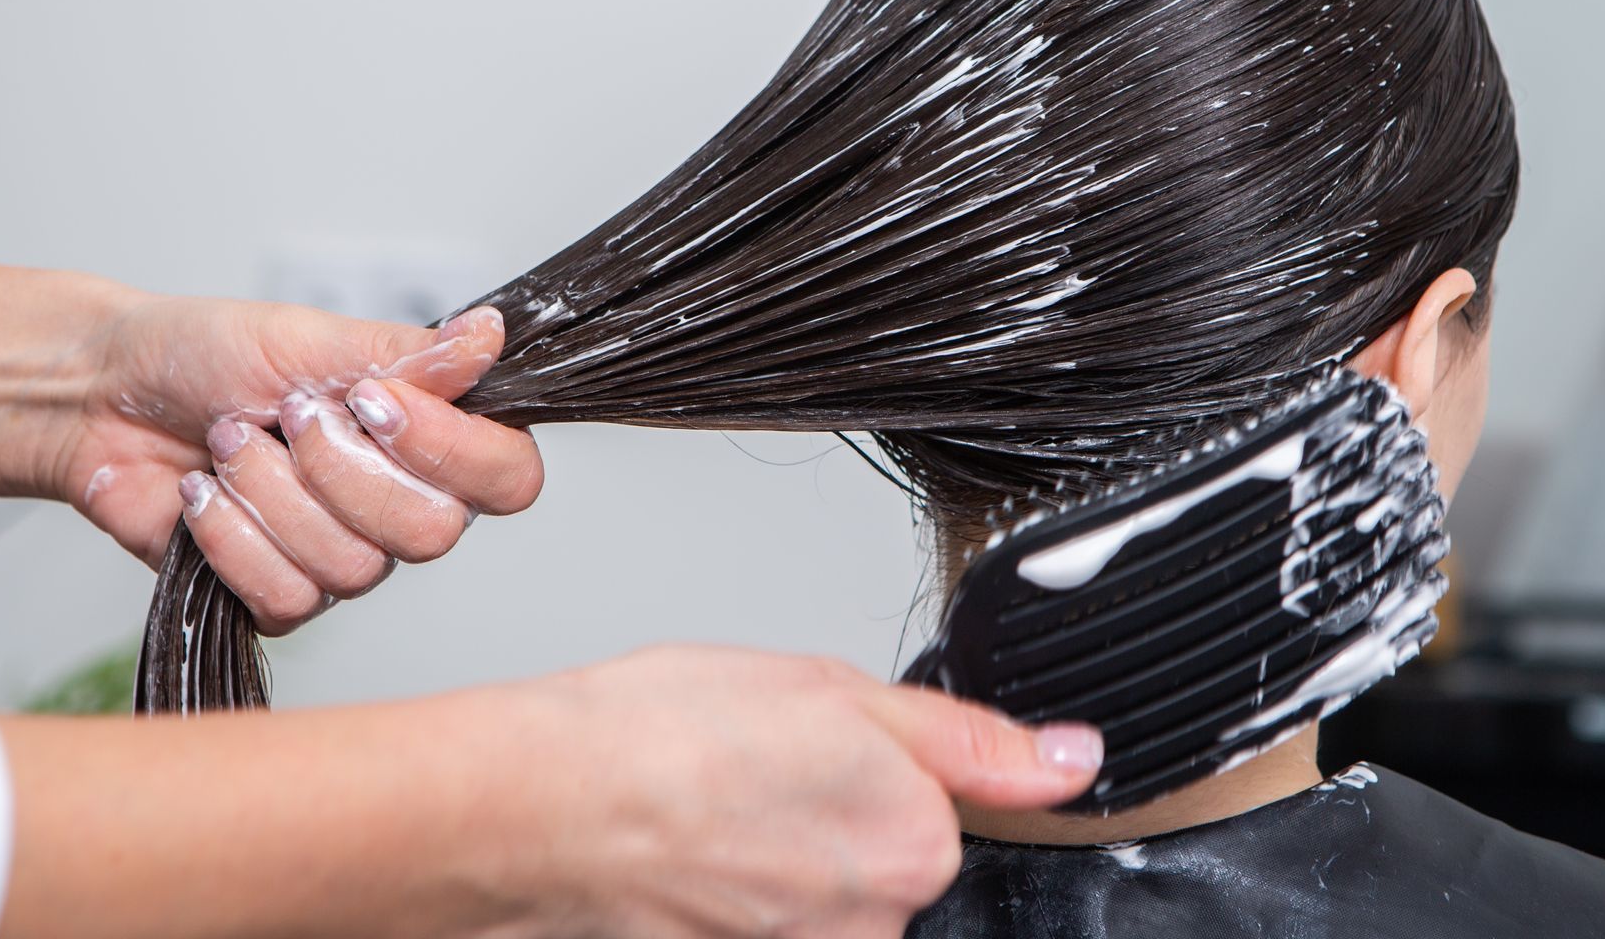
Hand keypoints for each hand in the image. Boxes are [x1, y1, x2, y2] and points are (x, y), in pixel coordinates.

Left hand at [53, 296, 542, 632]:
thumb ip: (408, 353)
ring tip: (230, 444)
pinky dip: (231, 536)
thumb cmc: (210, 353)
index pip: (508, 475)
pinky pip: (287, 597)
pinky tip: (205, 494)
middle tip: (288, 415)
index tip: (372, 402)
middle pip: (434, 533)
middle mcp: (404, 502)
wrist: (106, 397)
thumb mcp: (312, 336)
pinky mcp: (283, 596)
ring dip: (270, 494)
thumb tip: (490, 336)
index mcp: (432, 433)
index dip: (449, 450)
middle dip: (339, 469)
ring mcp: (348, 557)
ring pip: (352, 567)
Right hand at [478, 646, 1104, 937]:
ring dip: (774, 850)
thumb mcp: (835, 689)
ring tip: (706, 803)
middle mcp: (873, 927)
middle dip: (829, 816)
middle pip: (882, 865)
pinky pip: (757, 920)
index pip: (940, 812)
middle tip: (754, 764)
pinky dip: (727, 886)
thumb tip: (1071, 761)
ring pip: (814, 896)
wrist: (532, 810)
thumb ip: (968, 738)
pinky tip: (682, 847)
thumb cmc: (660, 738)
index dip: (878, 766)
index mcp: (916, 845)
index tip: (816, 748)